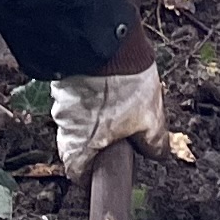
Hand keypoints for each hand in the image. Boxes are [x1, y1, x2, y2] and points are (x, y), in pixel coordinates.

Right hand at [50, 51, 168, 182]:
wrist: (105, 41)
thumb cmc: (123, 85)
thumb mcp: (150, 120)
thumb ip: (153, 143)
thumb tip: (157, 153)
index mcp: (79, 147)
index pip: (77, 174)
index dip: (92, 177)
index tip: (105, 174)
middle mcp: (64, 128)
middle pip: (78, 147)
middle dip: (99, 145)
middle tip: (122, 138)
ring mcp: (61, 103)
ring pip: (79, 121)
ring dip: (97, 119)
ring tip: (122, 108)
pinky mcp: (65, 82)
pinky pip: (78, 99)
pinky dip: (93, 99)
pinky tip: (112, 90)